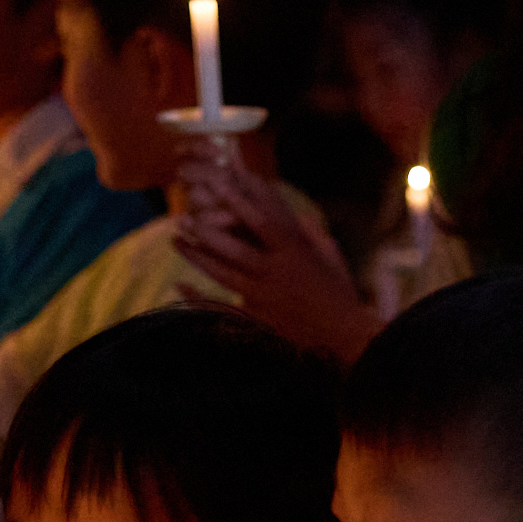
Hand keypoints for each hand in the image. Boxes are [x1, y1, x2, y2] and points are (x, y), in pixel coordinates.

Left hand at [170, 152, 382, 362]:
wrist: (346, 340)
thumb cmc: (343, 299)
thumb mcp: (333, 261)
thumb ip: (315, 236)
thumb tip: (301, 215)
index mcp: (296, 254)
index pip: (264, 220)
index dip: (241, 200)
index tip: (221, 181)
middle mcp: (276, 273)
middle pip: (234, 247)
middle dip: (208, 229)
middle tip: (184, 212)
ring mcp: (264, 297)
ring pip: (223, 273)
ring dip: (198, 255)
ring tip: (176, 238)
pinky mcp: (257, 320)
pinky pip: (221, 307)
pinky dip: (198, 297)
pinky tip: (179, 284)